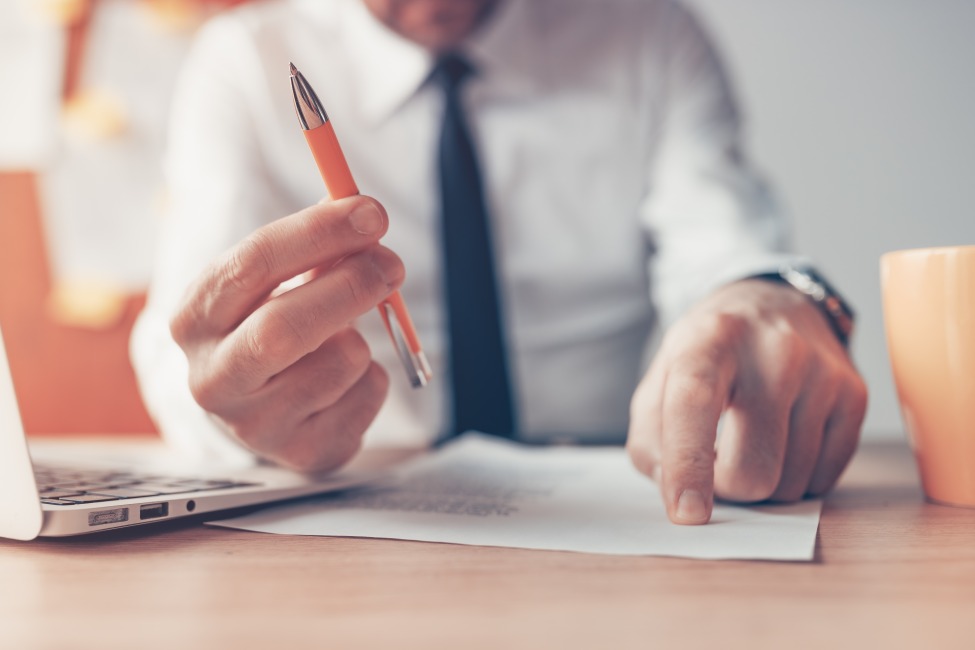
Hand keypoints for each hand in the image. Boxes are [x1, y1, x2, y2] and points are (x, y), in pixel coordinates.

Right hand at [170, 196, 403, 471]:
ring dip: (360, 338)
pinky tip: (344, 382)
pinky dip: (372, 376)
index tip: (370, 213)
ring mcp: (255, 425)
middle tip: (391, 264)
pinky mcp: (303, 453)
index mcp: (195, 318)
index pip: (252, 264)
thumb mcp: (275, 283)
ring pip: (340, 361)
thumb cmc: (270, 324)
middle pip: (284, 328)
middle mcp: (213, 378)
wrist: (260, 409)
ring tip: (343, 339)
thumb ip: (316, 251)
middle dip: (350, 287)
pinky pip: (367, 395)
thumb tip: (367, 221)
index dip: (318, 233)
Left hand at [626, 279, 867, 524]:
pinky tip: (782, 442)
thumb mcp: (660, 382)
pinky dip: (795, 477)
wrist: (772, 306)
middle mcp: (773, 352)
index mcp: (709, 341)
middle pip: (752, 469)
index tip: (687, 513)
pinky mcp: (855, 395)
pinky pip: (823, 480)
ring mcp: (822, 372)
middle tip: (716, 466)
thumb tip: (677, 493)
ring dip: (762, 484)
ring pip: (790, 484)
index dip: (689, 464)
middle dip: (727, 489)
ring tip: (750, 443)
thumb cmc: (708, 356)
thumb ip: (650, 442)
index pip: (695, 406)